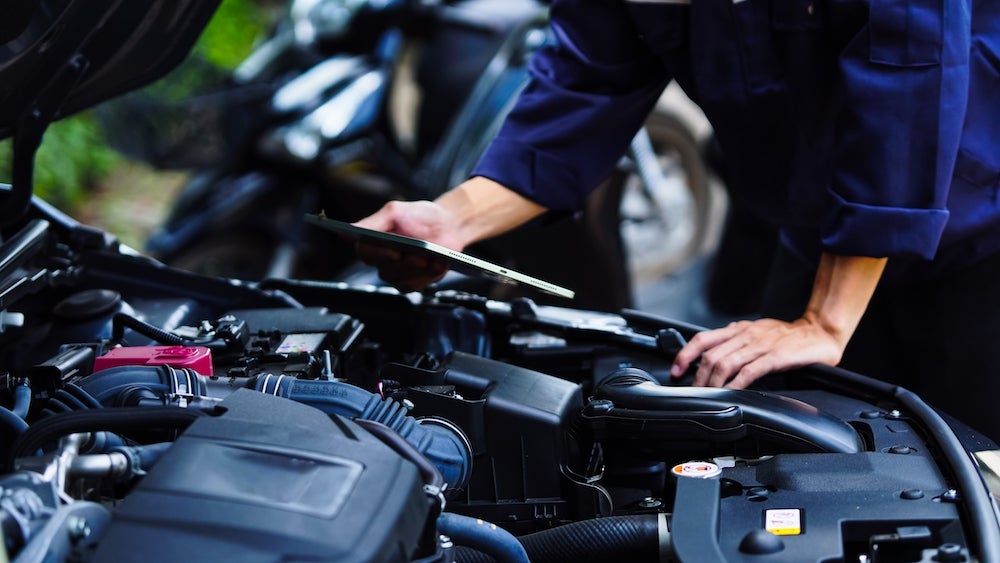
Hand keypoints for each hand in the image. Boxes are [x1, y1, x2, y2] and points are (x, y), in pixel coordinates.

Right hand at [353, 200, 464, 291]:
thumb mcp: (395, 212)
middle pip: (384, 270)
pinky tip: (437, 265)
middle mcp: (381, 259)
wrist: (447, 225)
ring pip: (399, 279)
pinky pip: (412, 286)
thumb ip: (374, 222)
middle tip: (420, 256)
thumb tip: (350, 229)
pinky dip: (426, 277)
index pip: (364, 252)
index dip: (379, 254)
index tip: (395, 251)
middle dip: (405, 263)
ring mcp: (396, 272)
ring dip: (417, 270)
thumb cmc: (420, 216)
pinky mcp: (411, 281)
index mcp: (373, 240)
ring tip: (432, 260)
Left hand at [669, 317, 844, 388]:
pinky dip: (735, 385)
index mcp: (739, 329)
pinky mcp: (775, 357)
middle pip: (711, 356)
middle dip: (697, 377)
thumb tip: (713, 359)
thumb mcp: (756, 334)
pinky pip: (749, 372)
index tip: (676, 370)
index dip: (685, 355)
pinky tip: (731, 393)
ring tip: (707, 395)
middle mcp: (746, 334)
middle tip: (693, 391)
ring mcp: (760, 345)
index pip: (703, 339)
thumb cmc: (787, 337)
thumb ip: (736, 343)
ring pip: (725, 364)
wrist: (819, 332)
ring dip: (712, 383)